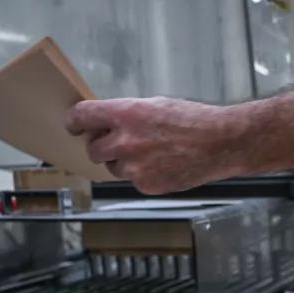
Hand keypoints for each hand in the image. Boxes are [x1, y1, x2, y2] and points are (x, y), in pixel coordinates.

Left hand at [65, 97, 241, 194]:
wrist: (219, 144)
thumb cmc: (193, 121)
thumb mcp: (155, 105)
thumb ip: (126, 115)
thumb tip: (106, 123)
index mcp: (124, 114)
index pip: (81, 117)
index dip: (74, 122)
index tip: (73, 126)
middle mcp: (124, 142)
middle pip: (93, 149)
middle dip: (101, 146)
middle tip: (117, 143)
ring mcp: (134, 167)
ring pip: (113, 168)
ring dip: (123, 162)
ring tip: (151, 154)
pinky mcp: (145, 185)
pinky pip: (133, 181)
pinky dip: (143, 175)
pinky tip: (163, 165)